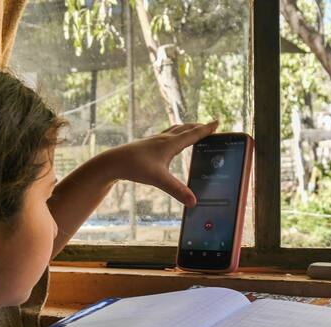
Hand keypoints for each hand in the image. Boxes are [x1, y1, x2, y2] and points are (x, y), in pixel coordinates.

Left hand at [100, 120, 218, 206]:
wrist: (113, 162)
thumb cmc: (135, 167)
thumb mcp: (159, 180)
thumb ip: (177, 190)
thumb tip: (194, 202)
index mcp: (170, 143)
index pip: (193, 134)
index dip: (206, 129)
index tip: (217, 122)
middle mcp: (163, 139)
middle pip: (185, 129)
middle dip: (198, 127)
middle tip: (209, 126)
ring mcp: (154, 141)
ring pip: (174, 130)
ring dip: (186, 129)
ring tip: (192, 129)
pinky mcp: (147, 145)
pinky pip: (165, 136)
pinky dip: (174, 135)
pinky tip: (169, 142)